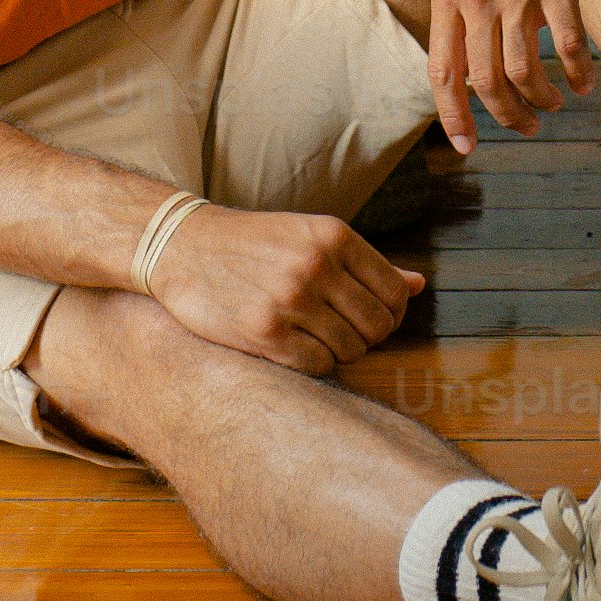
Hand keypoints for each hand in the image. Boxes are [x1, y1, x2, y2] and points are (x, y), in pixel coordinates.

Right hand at [146, 200, 419, 375]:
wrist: (182, 246)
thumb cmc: (253, 244)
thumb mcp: (311, 237)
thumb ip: (366, 263)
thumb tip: (418, 285)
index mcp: (334, 236)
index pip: (395, 293)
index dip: (391, 314)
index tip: (371, 319)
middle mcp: (317, 265)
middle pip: (378, 326)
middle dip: (366, 337)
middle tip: (340, 332)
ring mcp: (290, 299)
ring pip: (350, 349)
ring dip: (338, 350)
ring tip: (312, 336)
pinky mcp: (264, 331)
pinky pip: (318, 365)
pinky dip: (314, 363)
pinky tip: (294, 346)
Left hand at [419, 0, 593, 151]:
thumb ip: (461, 11)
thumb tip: (467, 64)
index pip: (442, 73)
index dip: (453, 117)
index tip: (467, 146)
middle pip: (485, 82)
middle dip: (507, 116)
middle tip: (526, 126)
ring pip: (525, 72)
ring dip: (542, 99)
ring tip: (554, 103)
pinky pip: (567, 46)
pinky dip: (576, 74)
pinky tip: (583, 84)